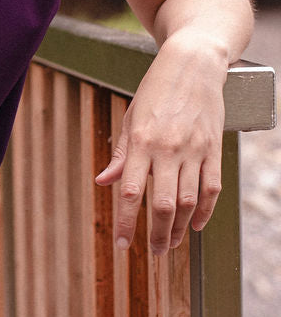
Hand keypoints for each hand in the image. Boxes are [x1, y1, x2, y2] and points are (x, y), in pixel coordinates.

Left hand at [94, 31, 225, 254]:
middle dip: (158, 234)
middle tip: (154, 253)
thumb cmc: (156, 90)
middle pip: (164, 204)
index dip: (127, 222)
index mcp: (141, 141)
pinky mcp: (214, 148)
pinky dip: (205, 211)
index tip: (123, 245)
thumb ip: (120, 153)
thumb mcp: (131, 117)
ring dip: (181, 228)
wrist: (192, 64)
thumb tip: (104, 182)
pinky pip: (211, 187)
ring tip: (172, 244)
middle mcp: (168, 148)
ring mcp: (194, 149)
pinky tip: (197, 225)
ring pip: (189, 201)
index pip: (131, 192)